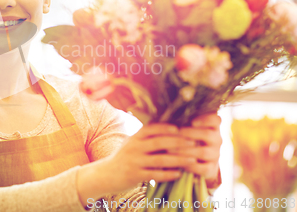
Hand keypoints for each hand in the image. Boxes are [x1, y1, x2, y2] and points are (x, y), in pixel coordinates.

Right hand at [77, 123, 195, 204]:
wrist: (106, 174)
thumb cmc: (125, 156)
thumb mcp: (132, 142)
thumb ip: (146, 135)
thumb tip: (169, 126)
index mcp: (135, 137)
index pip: (152, 128)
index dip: (167, 128)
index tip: (182, 128)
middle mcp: (134, 147)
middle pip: (159, 142)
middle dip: (179, 142)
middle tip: (195, 143)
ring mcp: (135, 162)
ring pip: (160, 160)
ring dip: (179, 160)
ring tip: (193, 160)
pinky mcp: (136, 175)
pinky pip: (155, 174)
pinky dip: (169, 174)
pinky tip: (179, 174)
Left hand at [175, 113, 221, 187]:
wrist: (198, 160)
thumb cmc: (187, 137)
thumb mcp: (187, 127)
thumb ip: (182, 120)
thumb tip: (167, 111)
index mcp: (212, 127)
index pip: (216, 119)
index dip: (206, 119)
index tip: (193, 121)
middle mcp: (217, 140)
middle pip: (208, 134)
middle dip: (190, 133)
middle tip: (176, 133)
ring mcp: (215, 154)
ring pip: (203, 152)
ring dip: (185, 150)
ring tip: (169, 149)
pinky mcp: (211, 168)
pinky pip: (202, 168)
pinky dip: (190, 166)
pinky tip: (178, 162)